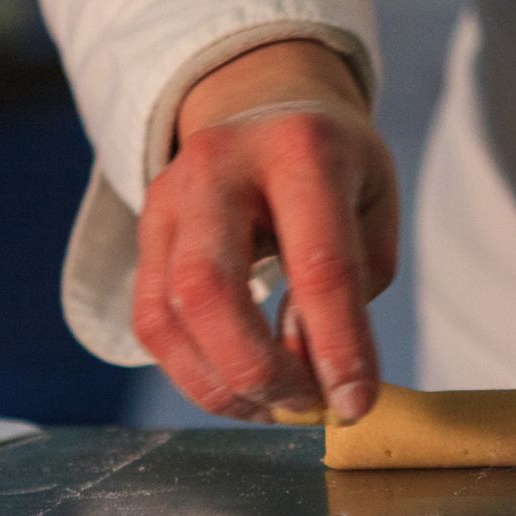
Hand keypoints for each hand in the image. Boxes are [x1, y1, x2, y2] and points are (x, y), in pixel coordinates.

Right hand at [134, 39, 397, 421]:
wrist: (264, 109)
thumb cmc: (334, 170)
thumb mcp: (372, 210)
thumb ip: (351, 288)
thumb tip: (306, 365)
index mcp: (300, 151)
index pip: (317, 265)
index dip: (338, 347)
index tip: (357, 403)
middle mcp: (218, 167)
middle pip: (211, 290)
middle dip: (259, 371)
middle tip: (307, 405)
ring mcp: (168, 199)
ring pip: (169, 318)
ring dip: (226, 386)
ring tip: (281, 406)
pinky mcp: (143, 235)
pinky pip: (153, 325)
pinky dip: (199, 375)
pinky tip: (243, 389)